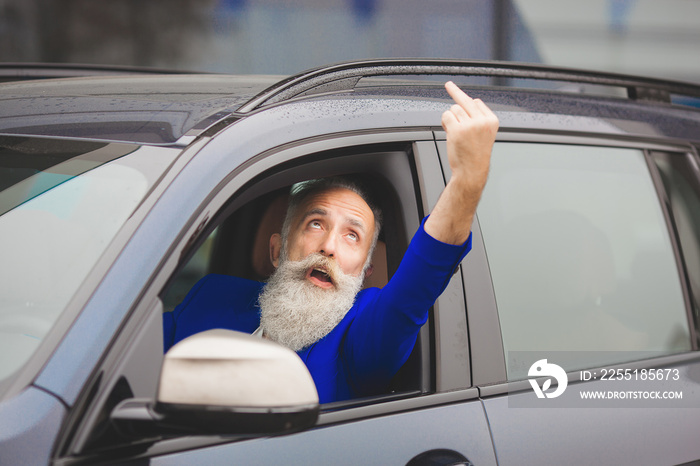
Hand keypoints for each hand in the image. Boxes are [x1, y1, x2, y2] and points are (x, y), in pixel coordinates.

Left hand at [424, 82, 498, 244]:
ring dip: (451, 119)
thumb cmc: (475, 154)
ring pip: (453, 109)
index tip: (461, 94)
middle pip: (464, 102)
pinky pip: (446, 116)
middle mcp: (482, 121)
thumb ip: (477, 118)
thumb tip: (465, 102)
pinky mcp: (457, 130)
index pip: (476, 102)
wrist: (471, 171)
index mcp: (492, 120)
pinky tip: (449, 132)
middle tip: (448, 83)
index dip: (467, 104)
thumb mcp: (484, 133)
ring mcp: (469, 125)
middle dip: (454, 92)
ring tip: (456, 133)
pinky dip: (444, 123)